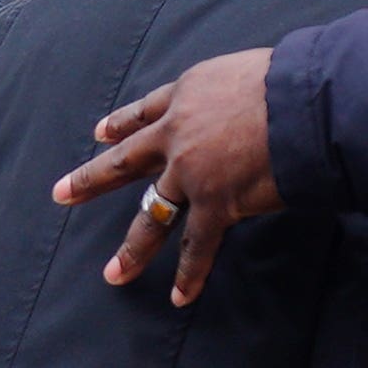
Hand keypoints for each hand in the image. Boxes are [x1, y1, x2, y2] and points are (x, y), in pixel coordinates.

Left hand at [58, 48, 280, 305]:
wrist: (305, 102)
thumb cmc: (291, 80)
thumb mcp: (248, 71)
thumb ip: (235, 93)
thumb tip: (253, 103)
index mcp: (187, 94)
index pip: (145, 111)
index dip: (121, 123)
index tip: (100, 132)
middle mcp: (177, 133)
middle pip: (125, 160)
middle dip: (90, 179)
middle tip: (61, 193)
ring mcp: (190, 172)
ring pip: (151, 215)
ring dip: (132, 248)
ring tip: (113, 274)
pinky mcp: (215, 203)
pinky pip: (198, 246)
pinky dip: (190, 274)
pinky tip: (178, 296)